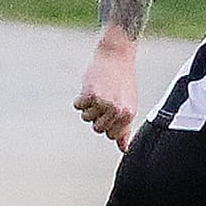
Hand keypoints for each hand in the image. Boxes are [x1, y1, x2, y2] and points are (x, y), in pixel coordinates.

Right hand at [74, 32, 136, 146]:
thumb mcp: (128, 105)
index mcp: (128, 115)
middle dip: (96, 117)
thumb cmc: (123, 82)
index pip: (111, 135)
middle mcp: (117, 111)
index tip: (109, 111)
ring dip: (87, 108)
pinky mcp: (90, 93)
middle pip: (98, 129)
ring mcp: (103, 103)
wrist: (117, 57)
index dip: (107, 124)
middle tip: (102, 101)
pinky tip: (88, 88)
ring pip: (86, 118)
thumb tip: (124, 149)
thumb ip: (125, 128)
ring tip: (97, 93)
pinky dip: (79, 99)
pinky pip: (78, 106)